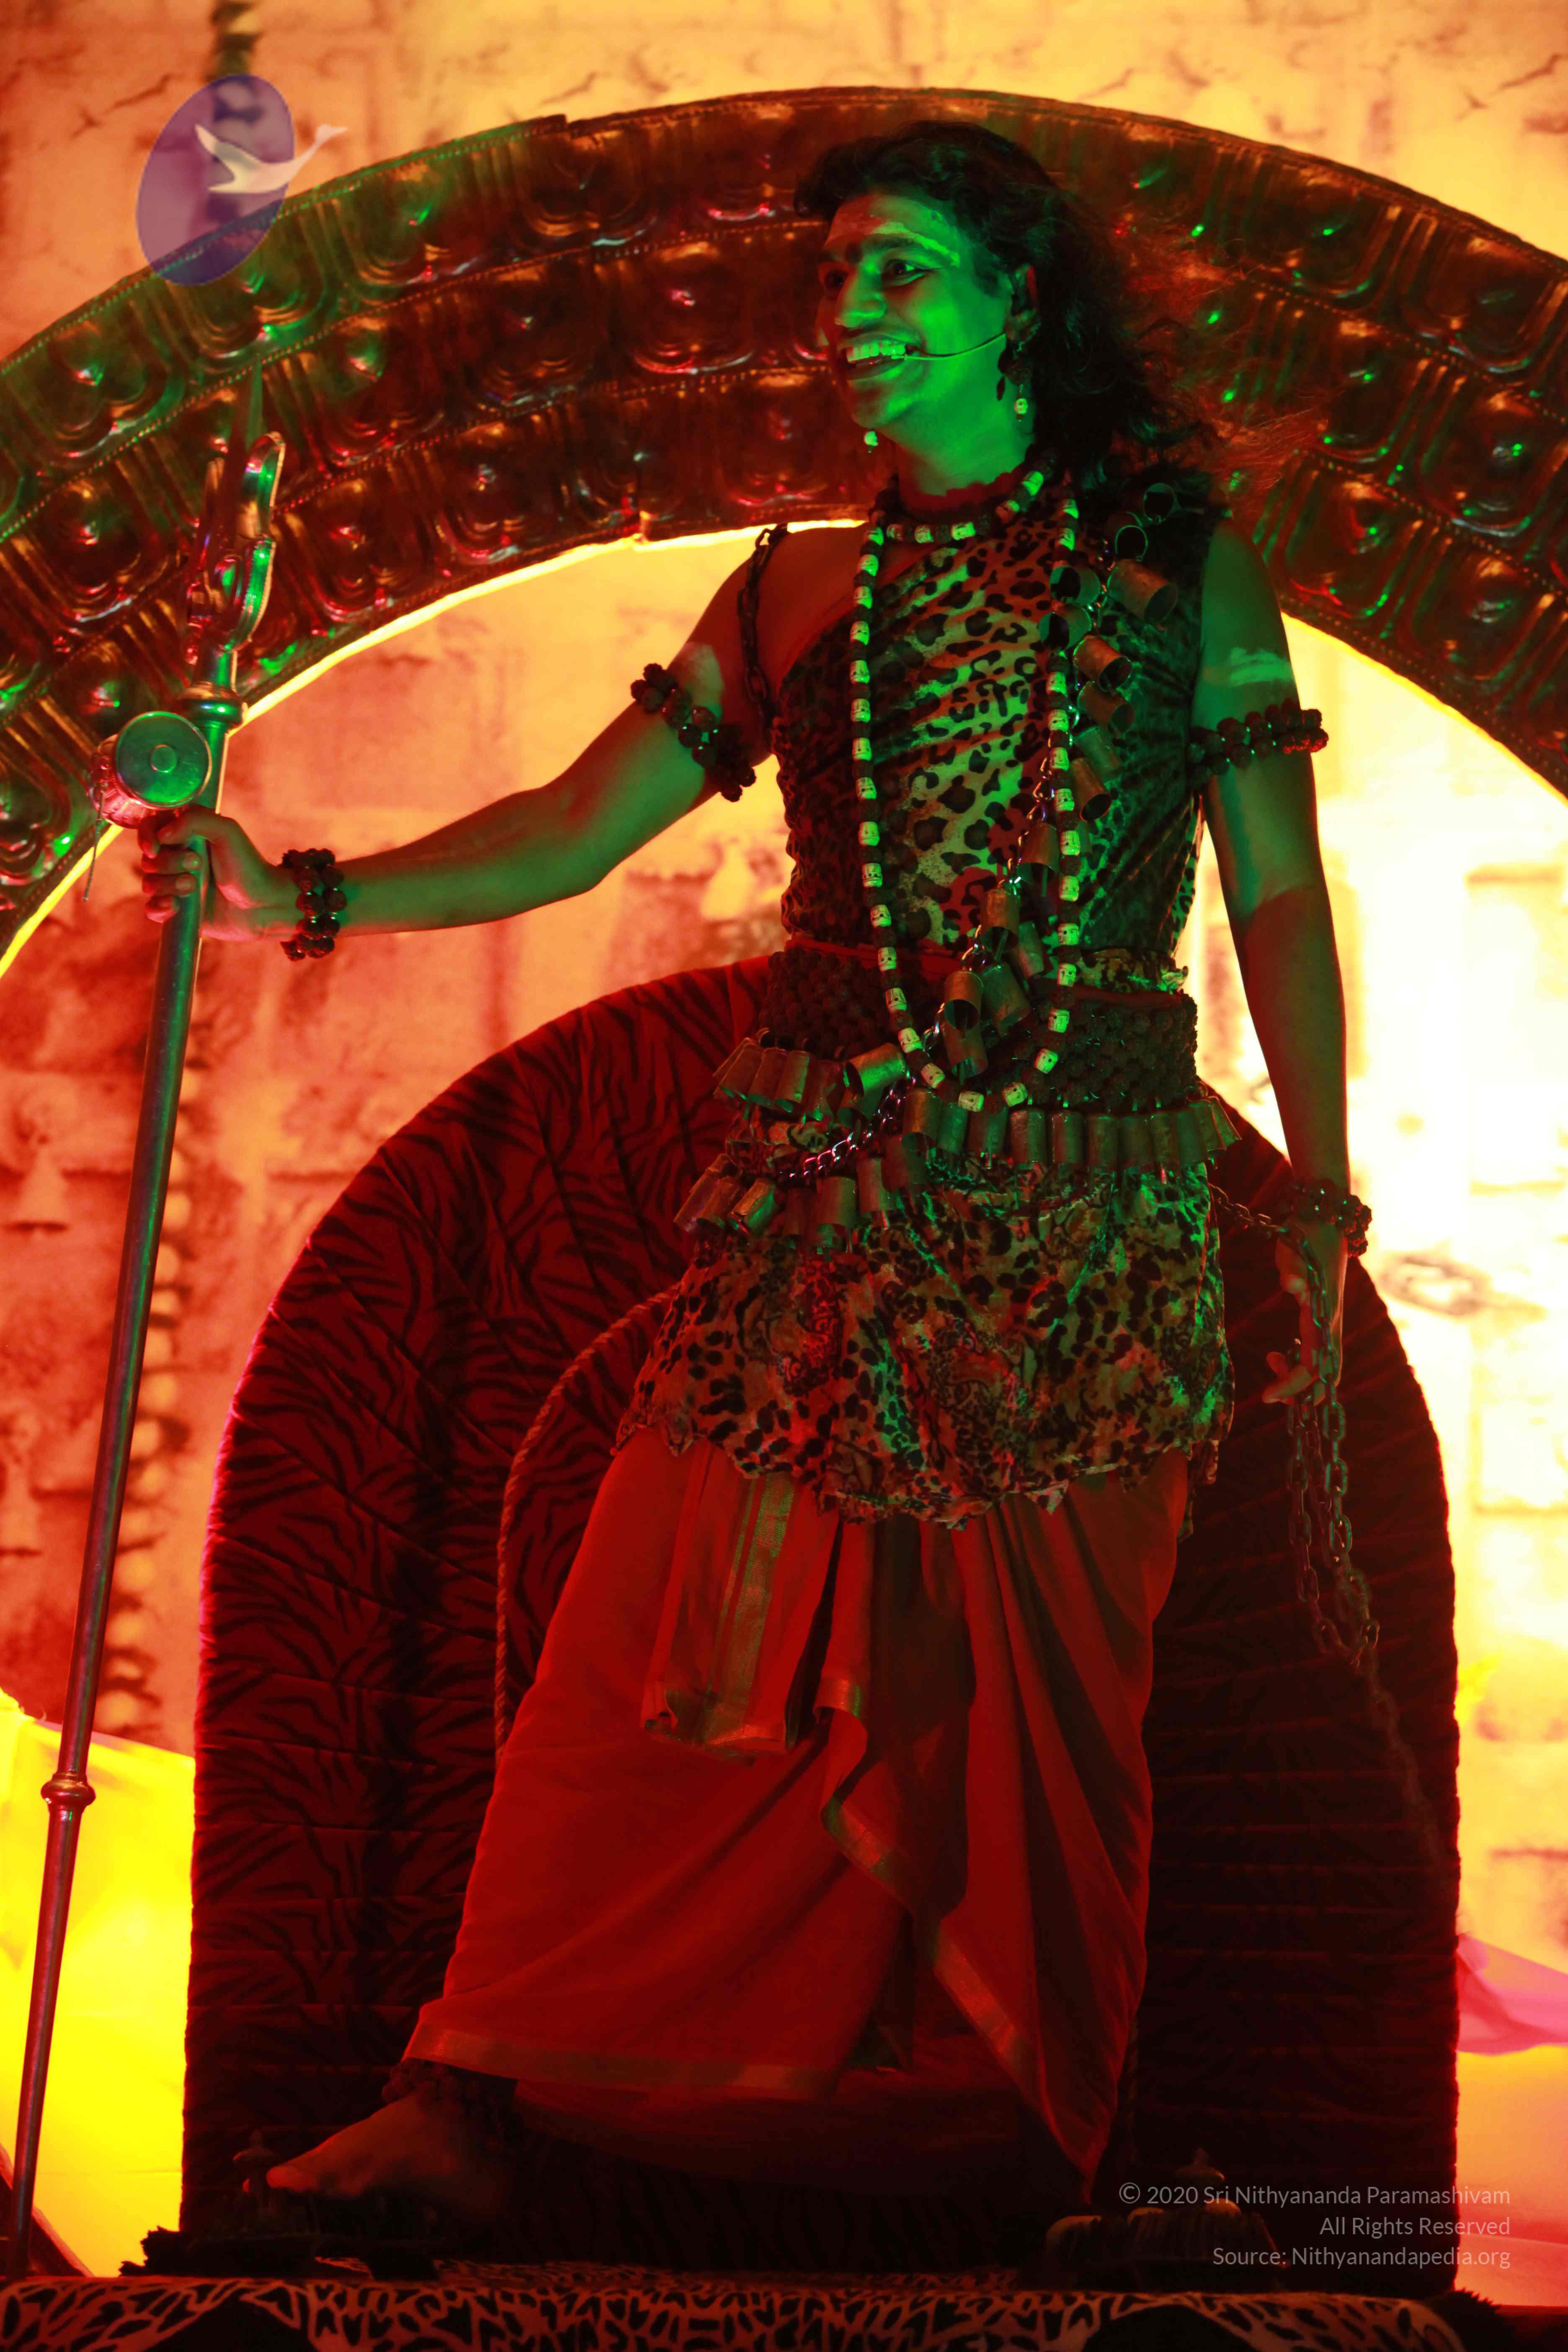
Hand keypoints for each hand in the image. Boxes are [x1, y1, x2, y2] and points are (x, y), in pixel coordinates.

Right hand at [138, 809, 295, 942]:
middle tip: (197, 865)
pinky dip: (159, 908)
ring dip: (168, 885)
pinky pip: (151, 909)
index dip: (147, 837)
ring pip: (149, 884)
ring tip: (194, 887)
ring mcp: (175, 885)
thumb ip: (195, 820)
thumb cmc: (247, 865)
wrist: (262, 905)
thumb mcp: (226, 831)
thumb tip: (162, 834)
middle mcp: (176, 858)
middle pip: (148, 859)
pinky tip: (176, 906)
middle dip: (169, 863)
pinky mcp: (178, 910)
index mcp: (185, 835)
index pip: (150, 829)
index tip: (155, 848)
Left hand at [1262, 1217, 1346, 1407]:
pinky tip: (1279, 1352)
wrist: (1325, 1215)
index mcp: (1326, 1315)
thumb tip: (1290, 1285)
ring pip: (1324, 1365)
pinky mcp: (1325, 1313)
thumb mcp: (1294, 1248)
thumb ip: (1292, 1269)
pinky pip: (1318, 1350)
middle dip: (1301, 1392)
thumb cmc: (1306, 1232)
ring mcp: (1331, 1318)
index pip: (1315, 1367)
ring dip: (1299, 1376)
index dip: (1292, 1386)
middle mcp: (1332, 1322)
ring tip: (1271, 1362)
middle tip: (1269, 1394)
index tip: (1265, 1396)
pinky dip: (1300, 1360)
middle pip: (1326, 1375)